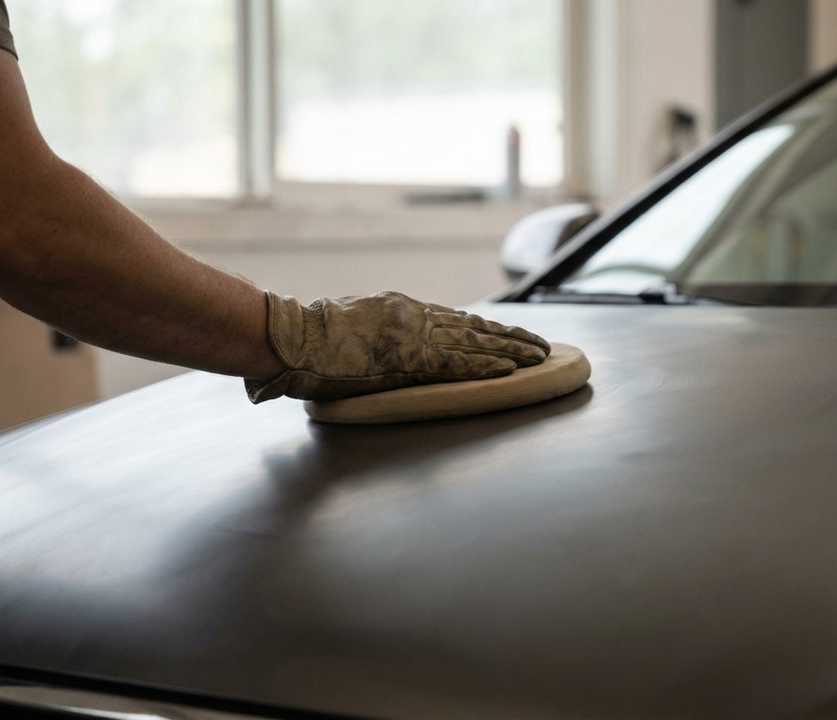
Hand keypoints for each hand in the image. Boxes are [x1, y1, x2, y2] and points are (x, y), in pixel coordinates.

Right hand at [245, 291, 550, 402]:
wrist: (294, 336)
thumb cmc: (310, 335)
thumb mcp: (350, 321)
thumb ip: (376, 328)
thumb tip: (384, 339)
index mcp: (402, 308)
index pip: (454, 318)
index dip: (485, 328)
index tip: (509, 334)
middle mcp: (416, 317)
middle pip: (475, 326)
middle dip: (511, 337)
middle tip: (542, 344)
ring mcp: (415, 337)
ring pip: (475, 343)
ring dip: (512, 351)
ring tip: (540, 356)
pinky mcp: (410, 359)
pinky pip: (457, 365)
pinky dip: (486, 366)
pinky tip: (510, 369)